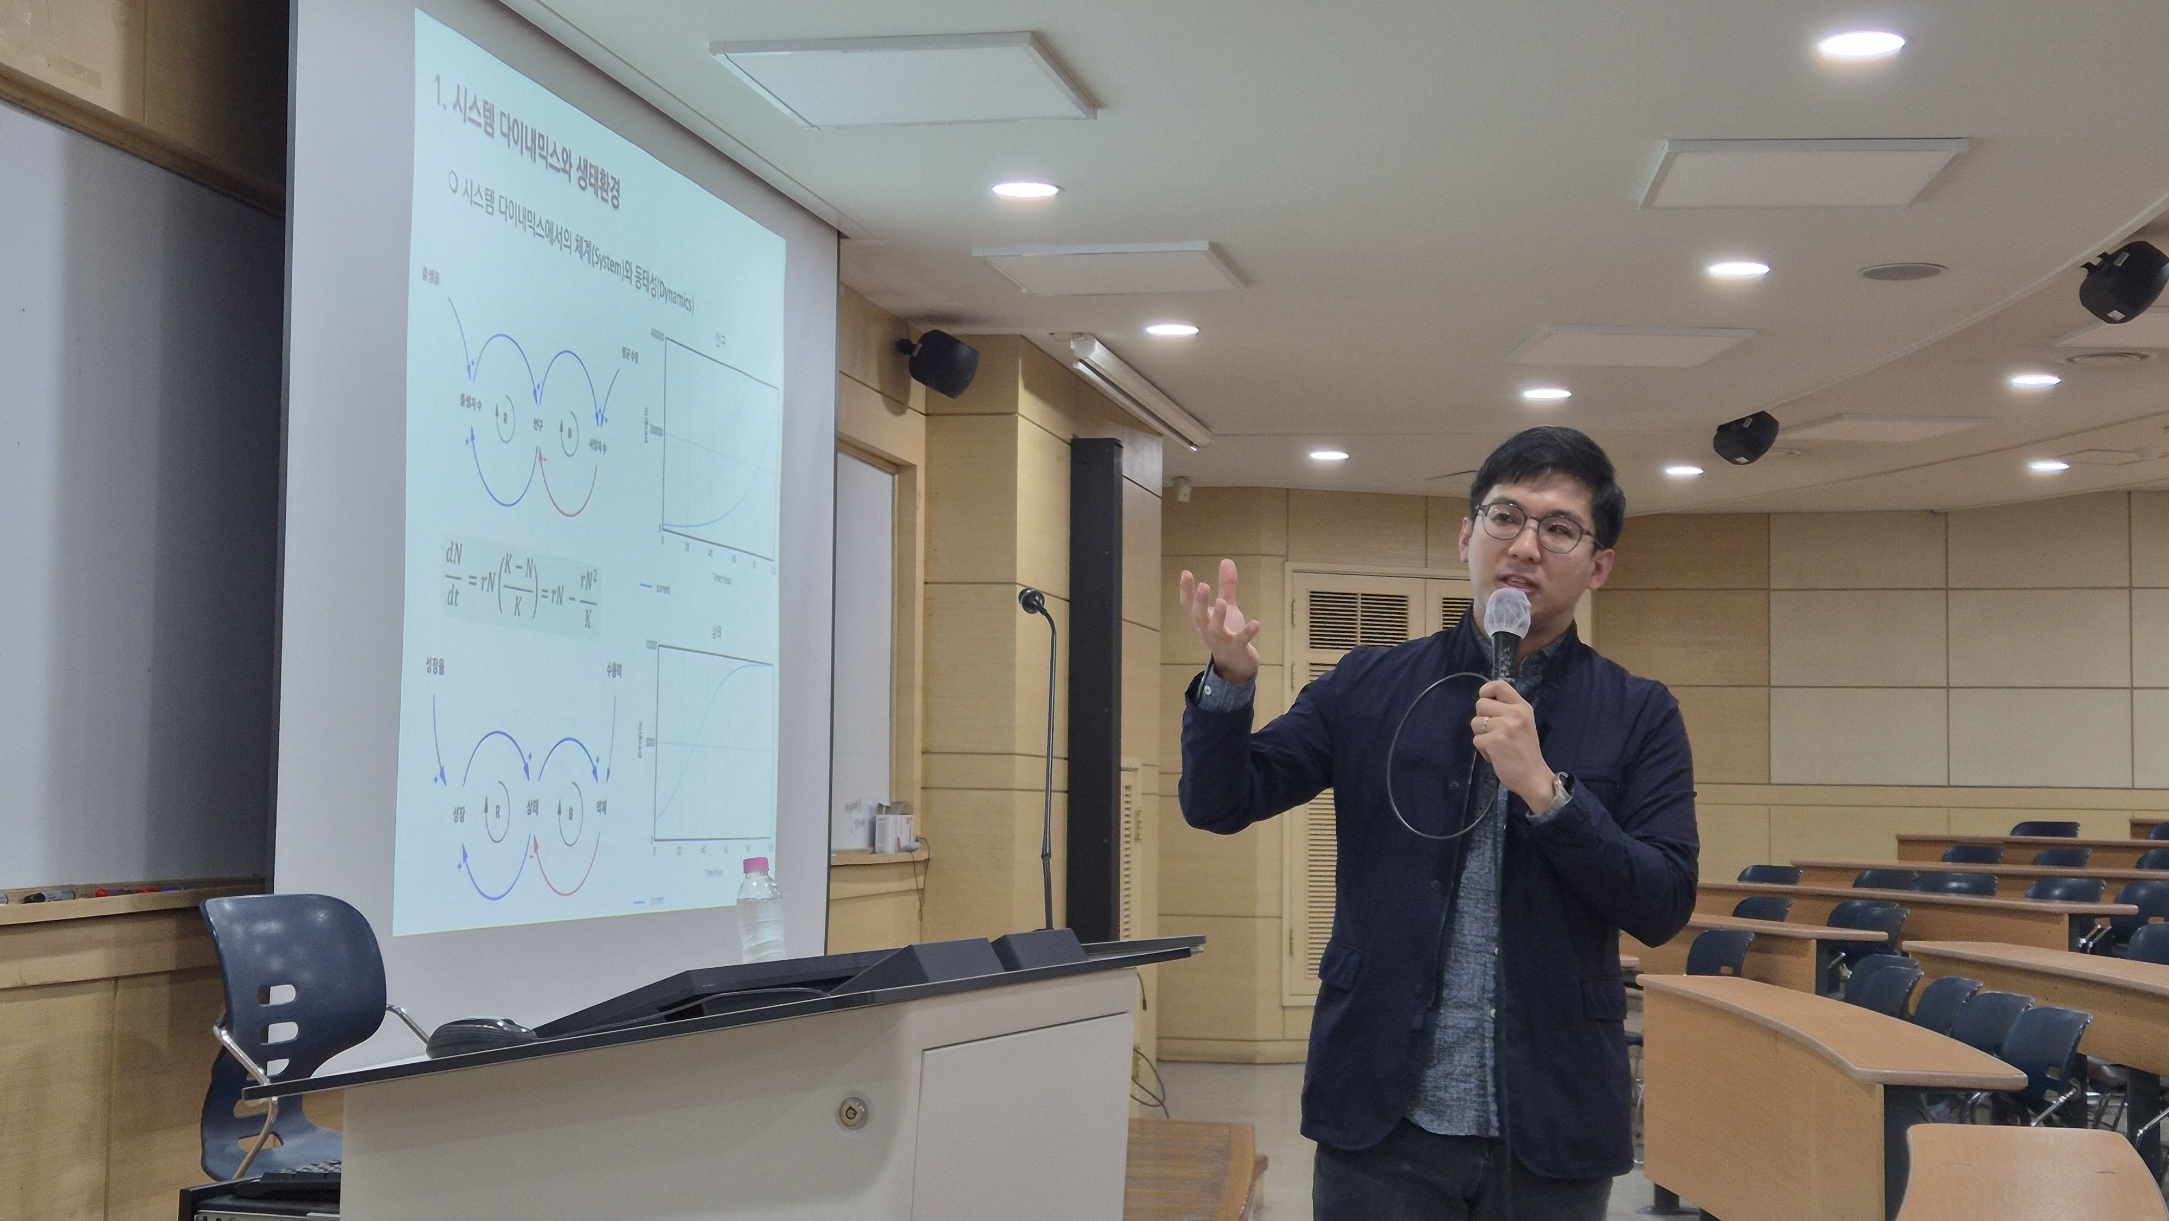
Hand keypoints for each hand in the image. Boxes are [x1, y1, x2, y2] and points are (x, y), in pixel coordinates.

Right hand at [1179, 558, 1261, 685]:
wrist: (1236, 665)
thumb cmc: (1227, 633)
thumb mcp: (1227, 607)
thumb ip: (1226, 586)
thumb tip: (1227, 560)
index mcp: (1203, 620)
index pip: (1189, 605)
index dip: (1186, 590)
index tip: (1186, 573)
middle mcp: (1208, 630)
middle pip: (1199, 617)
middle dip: (1200, 602)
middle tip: (1203, 585)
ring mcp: (1222, 641)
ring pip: (1216, 630)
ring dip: (1218, 616)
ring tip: (1222, 602)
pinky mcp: (1237, 649)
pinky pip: (1241, 641)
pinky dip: (1248, 632)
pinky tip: (1256, 623)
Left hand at [1472, 680, 1553, 810]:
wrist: (1534, 777)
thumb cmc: (1525, 751)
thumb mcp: (1523, 723)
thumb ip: (1507, 711)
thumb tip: (1484, 701)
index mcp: (1522, 707)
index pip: (1499, 685)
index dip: (1486, 691)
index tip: (1487, 703)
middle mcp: (1515, 713)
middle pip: (1480, 704)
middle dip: (1482, 719)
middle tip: (1495, 733)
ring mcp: (1505, 727)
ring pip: (1475, 722)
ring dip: (1482, 736)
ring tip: (1497, 746)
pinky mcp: (1495, 741)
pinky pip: (1476, 740)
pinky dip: (1483, 750)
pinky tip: (1497, 756)